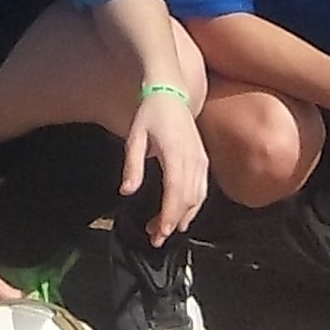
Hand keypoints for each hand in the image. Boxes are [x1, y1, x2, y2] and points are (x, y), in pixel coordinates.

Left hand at [118, 89, 208, 241]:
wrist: (171, 92)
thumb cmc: (151, 113)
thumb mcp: (135, 137)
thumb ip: (133, 165)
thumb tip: (126, 191)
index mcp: (176, 154)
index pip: (176, 192)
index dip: (169, 216)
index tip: (160, 233)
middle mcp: (193, 159)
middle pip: (188, 200)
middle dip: (173, 222)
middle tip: (155, 237)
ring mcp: (201, 160)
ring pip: (198, 198)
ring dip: (183, 217)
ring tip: (164, 229)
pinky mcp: (203, 160)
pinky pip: (202, 189)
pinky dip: (192, 205)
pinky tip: (180, 215)